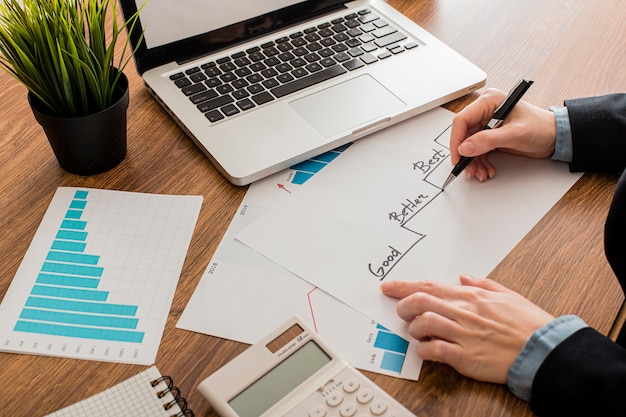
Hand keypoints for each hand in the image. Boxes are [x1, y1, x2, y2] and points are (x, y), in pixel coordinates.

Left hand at [381, 274, 553, 382]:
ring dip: (413, 328)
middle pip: (419, 302)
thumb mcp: (506, 294)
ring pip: (423, 324)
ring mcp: (463, 335)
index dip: (403, 286)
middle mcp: (463, 312)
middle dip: (402, 305)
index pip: (428, 286)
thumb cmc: (528, 323)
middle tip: (400, 312)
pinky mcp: (465, 357)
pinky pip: (434, 351)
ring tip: (417, 333)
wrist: (545, 349)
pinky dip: (424, 350)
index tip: (388, 287)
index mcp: (470, 296)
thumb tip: (463, 277)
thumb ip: (481, 284)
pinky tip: (427, 350)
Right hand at [450, 88, 556, 181]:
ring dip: (473, 161)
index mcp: (489, 101)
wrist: (556, 136)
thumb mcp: (514, 134)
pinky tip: (486, 169)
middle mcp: (485, 111)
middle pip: (464, 135)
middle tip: (469, 169)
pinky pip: (477, 149)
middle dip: (466, 155)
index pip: (462, 120)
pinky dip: (480, 161)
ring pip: (469, 145)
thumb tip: (465, 147)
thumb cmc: (541, 127)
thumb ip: (488, 140)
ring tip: (480, 172)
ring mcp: (487, 123)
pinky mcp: (490, 135)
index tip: (458, 157)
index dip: (457, 140)